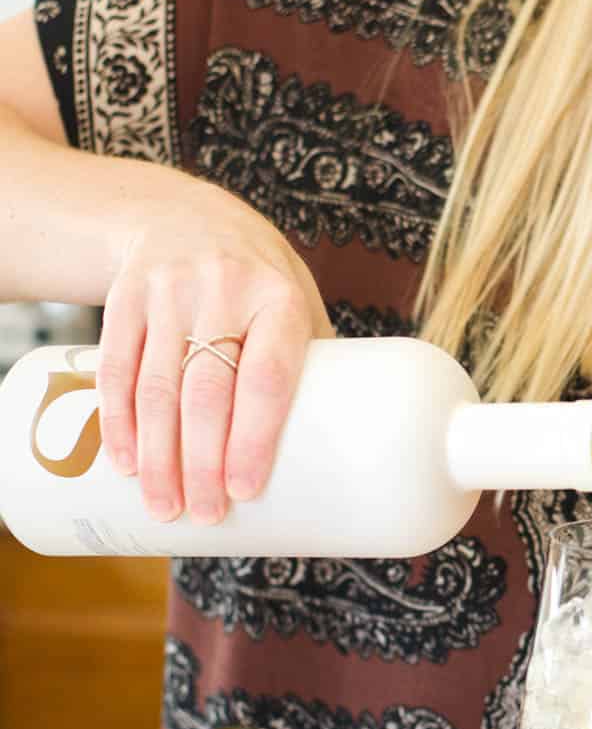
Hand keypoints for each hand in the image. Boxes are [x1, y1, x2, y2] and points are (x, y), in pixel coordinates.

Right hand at [95, 186, 332, 524]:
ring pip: (157, 386)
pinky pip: (116, 367)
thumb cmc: (257, 279)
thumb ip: (310, 363)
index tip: (246, 490)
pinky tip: (124, 463)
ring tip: (164, 507)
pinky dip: (118, 422)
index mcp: (279, 299)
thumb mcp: (294, 300)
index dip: (254, 437)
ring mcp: (168, 292)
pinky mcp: (125, 298)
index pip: (267, 376)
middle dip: (201, 463)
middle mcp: (223, 291)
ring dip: (157, 456)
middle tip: (205, 514)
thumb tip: (340, 453)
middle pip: (207, 391)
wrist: (183, 213)